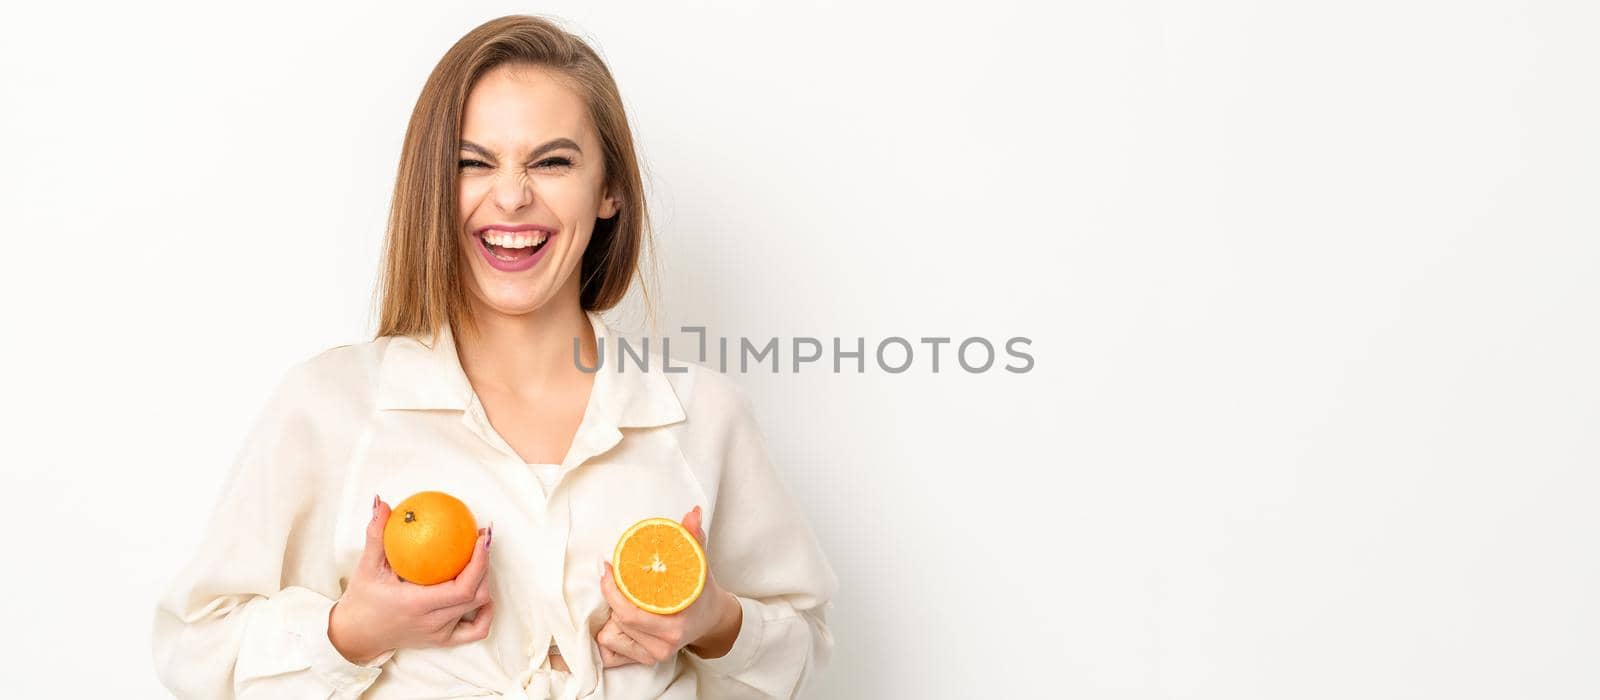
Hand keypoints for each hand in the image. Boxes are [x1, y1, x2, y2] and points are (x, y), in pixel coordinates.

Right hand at [327, 495, 494, 662]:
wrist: (356, 636)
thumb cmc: (362, 600)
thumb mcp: (367, 567)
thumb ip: (376, 535)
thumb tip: (383, 504)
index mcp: (416, 604)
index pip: (462, 588)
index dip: (480, 563)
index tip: (481, 538)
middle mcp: (432, 622)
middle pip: (476, 595)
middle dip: (485, 565)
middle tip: (482, 539)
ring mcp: (439, 634)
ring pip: (478, 609)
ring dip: (484, 582)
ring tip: (480, 558)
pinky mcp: (442, 641)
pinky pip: (475, 630)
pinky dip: (485, 612)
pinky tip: (483, 594)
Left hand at [595, 506, 742, 667]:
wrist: (713, 621)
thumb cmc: (703, 593)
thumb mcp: (700, 565)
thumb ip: (693, 539)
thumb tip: (693, 512)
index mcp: (675, 625)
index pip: (631, 613)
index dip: (613, 590)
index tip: (608, 567)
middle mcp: (664, 645)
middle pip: (621, 621)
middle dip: (612, 597)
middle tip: (609, 574)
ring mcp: (655, 655)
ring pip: (614, 634)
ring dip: (612, 613)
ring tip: (617, 594)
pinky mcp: (646, 660)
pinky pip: (613, 653)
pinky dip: (608, 636)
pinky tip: (611, 619)